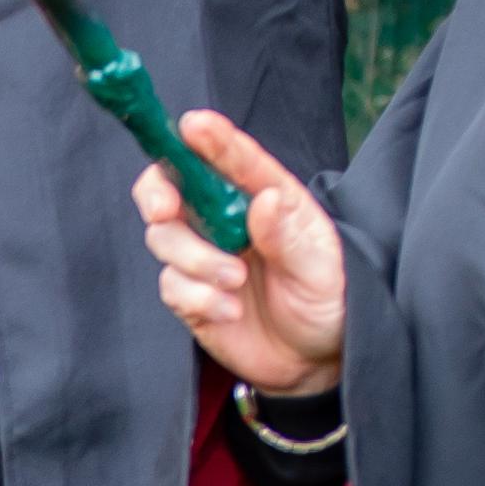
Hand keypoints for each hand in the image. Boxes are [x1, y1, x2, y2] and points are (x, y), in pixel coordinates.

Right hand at [137, 108, 349, 392]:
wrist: (314, 360)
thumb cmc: (326, 298)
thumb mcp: (321, 267)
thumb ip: (288, 236)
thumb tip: (265, 200)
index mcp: (263, 195)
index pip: (230, 157)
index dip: (209, 138)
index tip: (193, 125)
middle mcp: (225, 217)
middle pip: (169, 186)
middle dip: (158, 192)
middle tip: (166, 210)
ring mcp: (202, 254)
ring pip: (164, 237)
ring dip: (195, 258)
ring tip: (234, 281)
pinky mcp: (189, 293)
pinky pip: (172, 284)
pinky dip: (197, 296)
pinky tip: (230, 309)